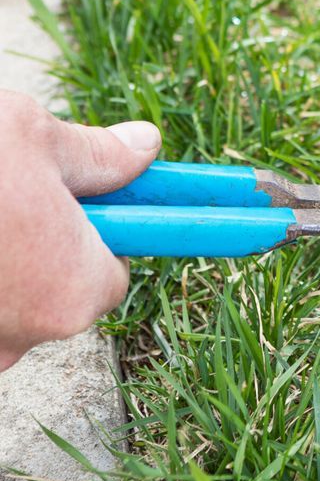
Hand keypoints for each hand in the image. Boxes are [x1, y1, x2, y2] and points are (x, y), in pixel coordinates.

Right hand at [0, 91, 159, 371]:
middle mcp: (16, 341)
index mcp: (72, 294)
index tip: (75, 203)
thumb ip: (99, 156)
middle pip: (47, 296)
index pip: (110, 275)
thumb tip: (144, 147)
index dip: (95, 234)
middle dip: (31, 250)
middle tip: (5, 195)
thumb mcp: (37, 139)